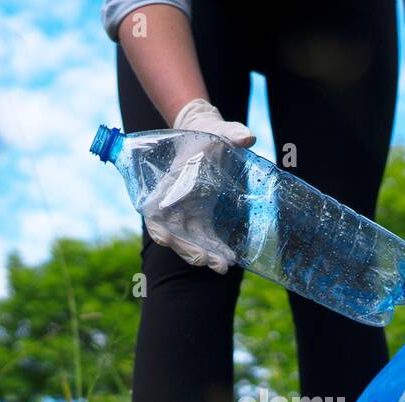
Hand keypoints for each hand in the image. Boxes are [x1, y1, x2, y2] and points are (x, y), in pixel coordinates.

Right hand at [143, 99, 255, 272]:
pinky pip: (205, 239)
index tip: (164, 239)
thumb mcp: (218, 132)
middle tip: (205, 260)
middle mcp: (175, 202)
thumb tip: (248, 137)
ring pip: (190, 240)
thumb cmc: (208, 135)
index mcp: (171, 182)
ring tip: (223, 266)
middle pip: (174, 232)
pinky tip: (230, 259)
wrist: (209, 139)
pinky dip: (216, 250)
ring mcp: (188, 212)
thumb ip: (231, 133)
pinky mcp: (201, 217)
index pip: (156, 208)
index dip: (158, 225)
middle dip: (187, 248)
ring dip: (204, 255)